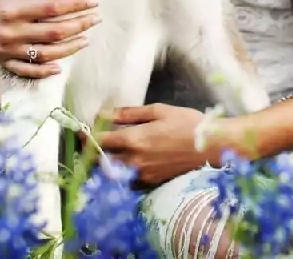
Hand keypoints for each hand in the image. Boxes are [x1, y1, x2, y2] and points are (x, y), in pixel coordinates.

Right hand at [0, 0, 99, 77]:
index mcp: (10, 9)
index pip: (52, 9)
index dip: (75, 5)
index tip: (94, 1)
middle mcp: (9, 32)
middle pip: (53, 33)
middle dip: (79, 25)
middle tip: (97, 18)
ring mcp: (4, 49)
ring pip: (44, 54)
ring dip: (69, 48)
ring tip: (87, 38)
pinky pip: (24, 70)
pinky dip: (42, 71)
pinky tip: (59, 67)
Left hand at [94, 103, 219, 186]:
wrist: (211, 146)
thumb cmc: (187, 122)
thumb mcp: (159, 111)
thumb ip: (129, 114)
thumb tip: (105, 114)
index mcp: (134, 140)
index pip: (99, 141)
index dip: (86, 135)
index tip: (81, 130)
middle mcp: (134, 160)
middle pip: (101, 162)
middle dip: (91, 152)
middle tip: (89, 143)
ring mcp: (142, 174)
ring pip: (112, 173)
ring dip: (104, 164)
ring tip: (104, 153)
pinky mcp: (150, 182)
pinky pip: (127, 180)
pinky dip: (121, 173)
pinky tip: (124, 164)